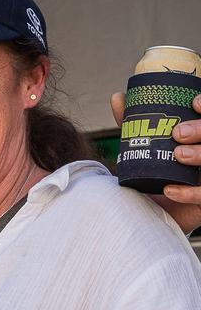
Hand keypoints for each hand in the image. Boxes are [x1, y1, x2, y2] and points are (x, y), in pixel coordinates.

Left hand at [113, 92, 200, 232]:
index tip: (193, 102)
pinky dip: (189, 193)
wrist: (154, 212)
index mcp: (200, 140)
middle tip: (178, 133)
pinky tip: (169, 190)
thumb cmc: (155, 174)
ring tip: (178, 155)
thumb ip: (134, 125)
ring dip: (200, 154)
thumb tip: (117, 98)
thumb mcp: (146, 147)